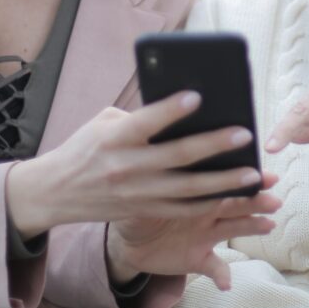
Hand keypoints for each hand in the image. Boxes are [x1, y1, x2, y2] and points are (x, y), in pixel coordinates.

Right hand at [6, 91, 272, 236]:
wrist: (55, 192)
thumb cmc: (85, 148)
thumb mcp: (104, 123)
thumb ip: (139, 118)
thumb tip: (180, 111)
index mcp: (114, 138)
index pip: (145, 122)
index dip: (171, 110)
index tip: (197, 96)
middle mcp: (126, 167)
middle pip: (176, 157)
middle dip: (214, 146)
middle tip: (244, 135)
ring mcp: (136, 194)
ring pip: (188, 189)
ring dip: (223, 182)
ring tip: (253, 173)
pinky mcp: (143, 211)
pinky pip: (182, 209)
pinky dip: (209, 203)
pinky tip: (233, 195)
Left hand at [106, 171, 280, 289]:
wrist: (128, 238)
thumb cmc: (138, 203)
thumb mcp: (142, 188)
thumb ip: (154, 177)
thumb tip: (158, 155)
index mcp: (197, 189)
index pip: (223, 180)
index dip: (245, 177)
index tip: (265, 173)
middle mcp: (208, 210)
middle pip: (236, 203)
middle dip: (257, 200)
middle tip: (274, 199)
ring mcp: (206, 235)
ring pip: (233, 229)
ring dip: (252, 227)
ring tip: (269, 225)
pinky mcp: (198, 258)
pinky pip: (214, 267)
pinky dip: (222, 275)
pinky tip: (227, 283)